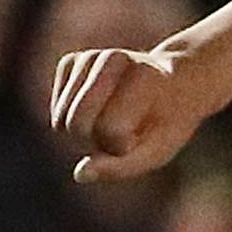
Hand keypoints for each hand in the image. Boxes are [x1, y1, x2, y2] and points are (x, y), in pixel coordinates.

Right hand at [50, 43, 221, 183]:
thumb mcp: (159, 151)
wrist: (175, 83)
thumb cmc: (168, 122)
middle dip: (95, 142)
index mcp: (142, 75)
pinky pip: (56, 113)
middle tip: (125, 134)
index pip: (110, 129)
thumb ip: (122, 167)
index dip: (122, 147)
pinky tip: (99, 112)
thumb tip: (80, 174)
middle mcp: (112, 58)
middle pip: (76, 124)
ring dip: (84, 135)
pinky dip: (73, 122)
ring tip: (114, 123)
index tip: (141, 137)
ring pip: (61, 120)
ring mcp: (87, 57)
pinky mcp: (69, 62)